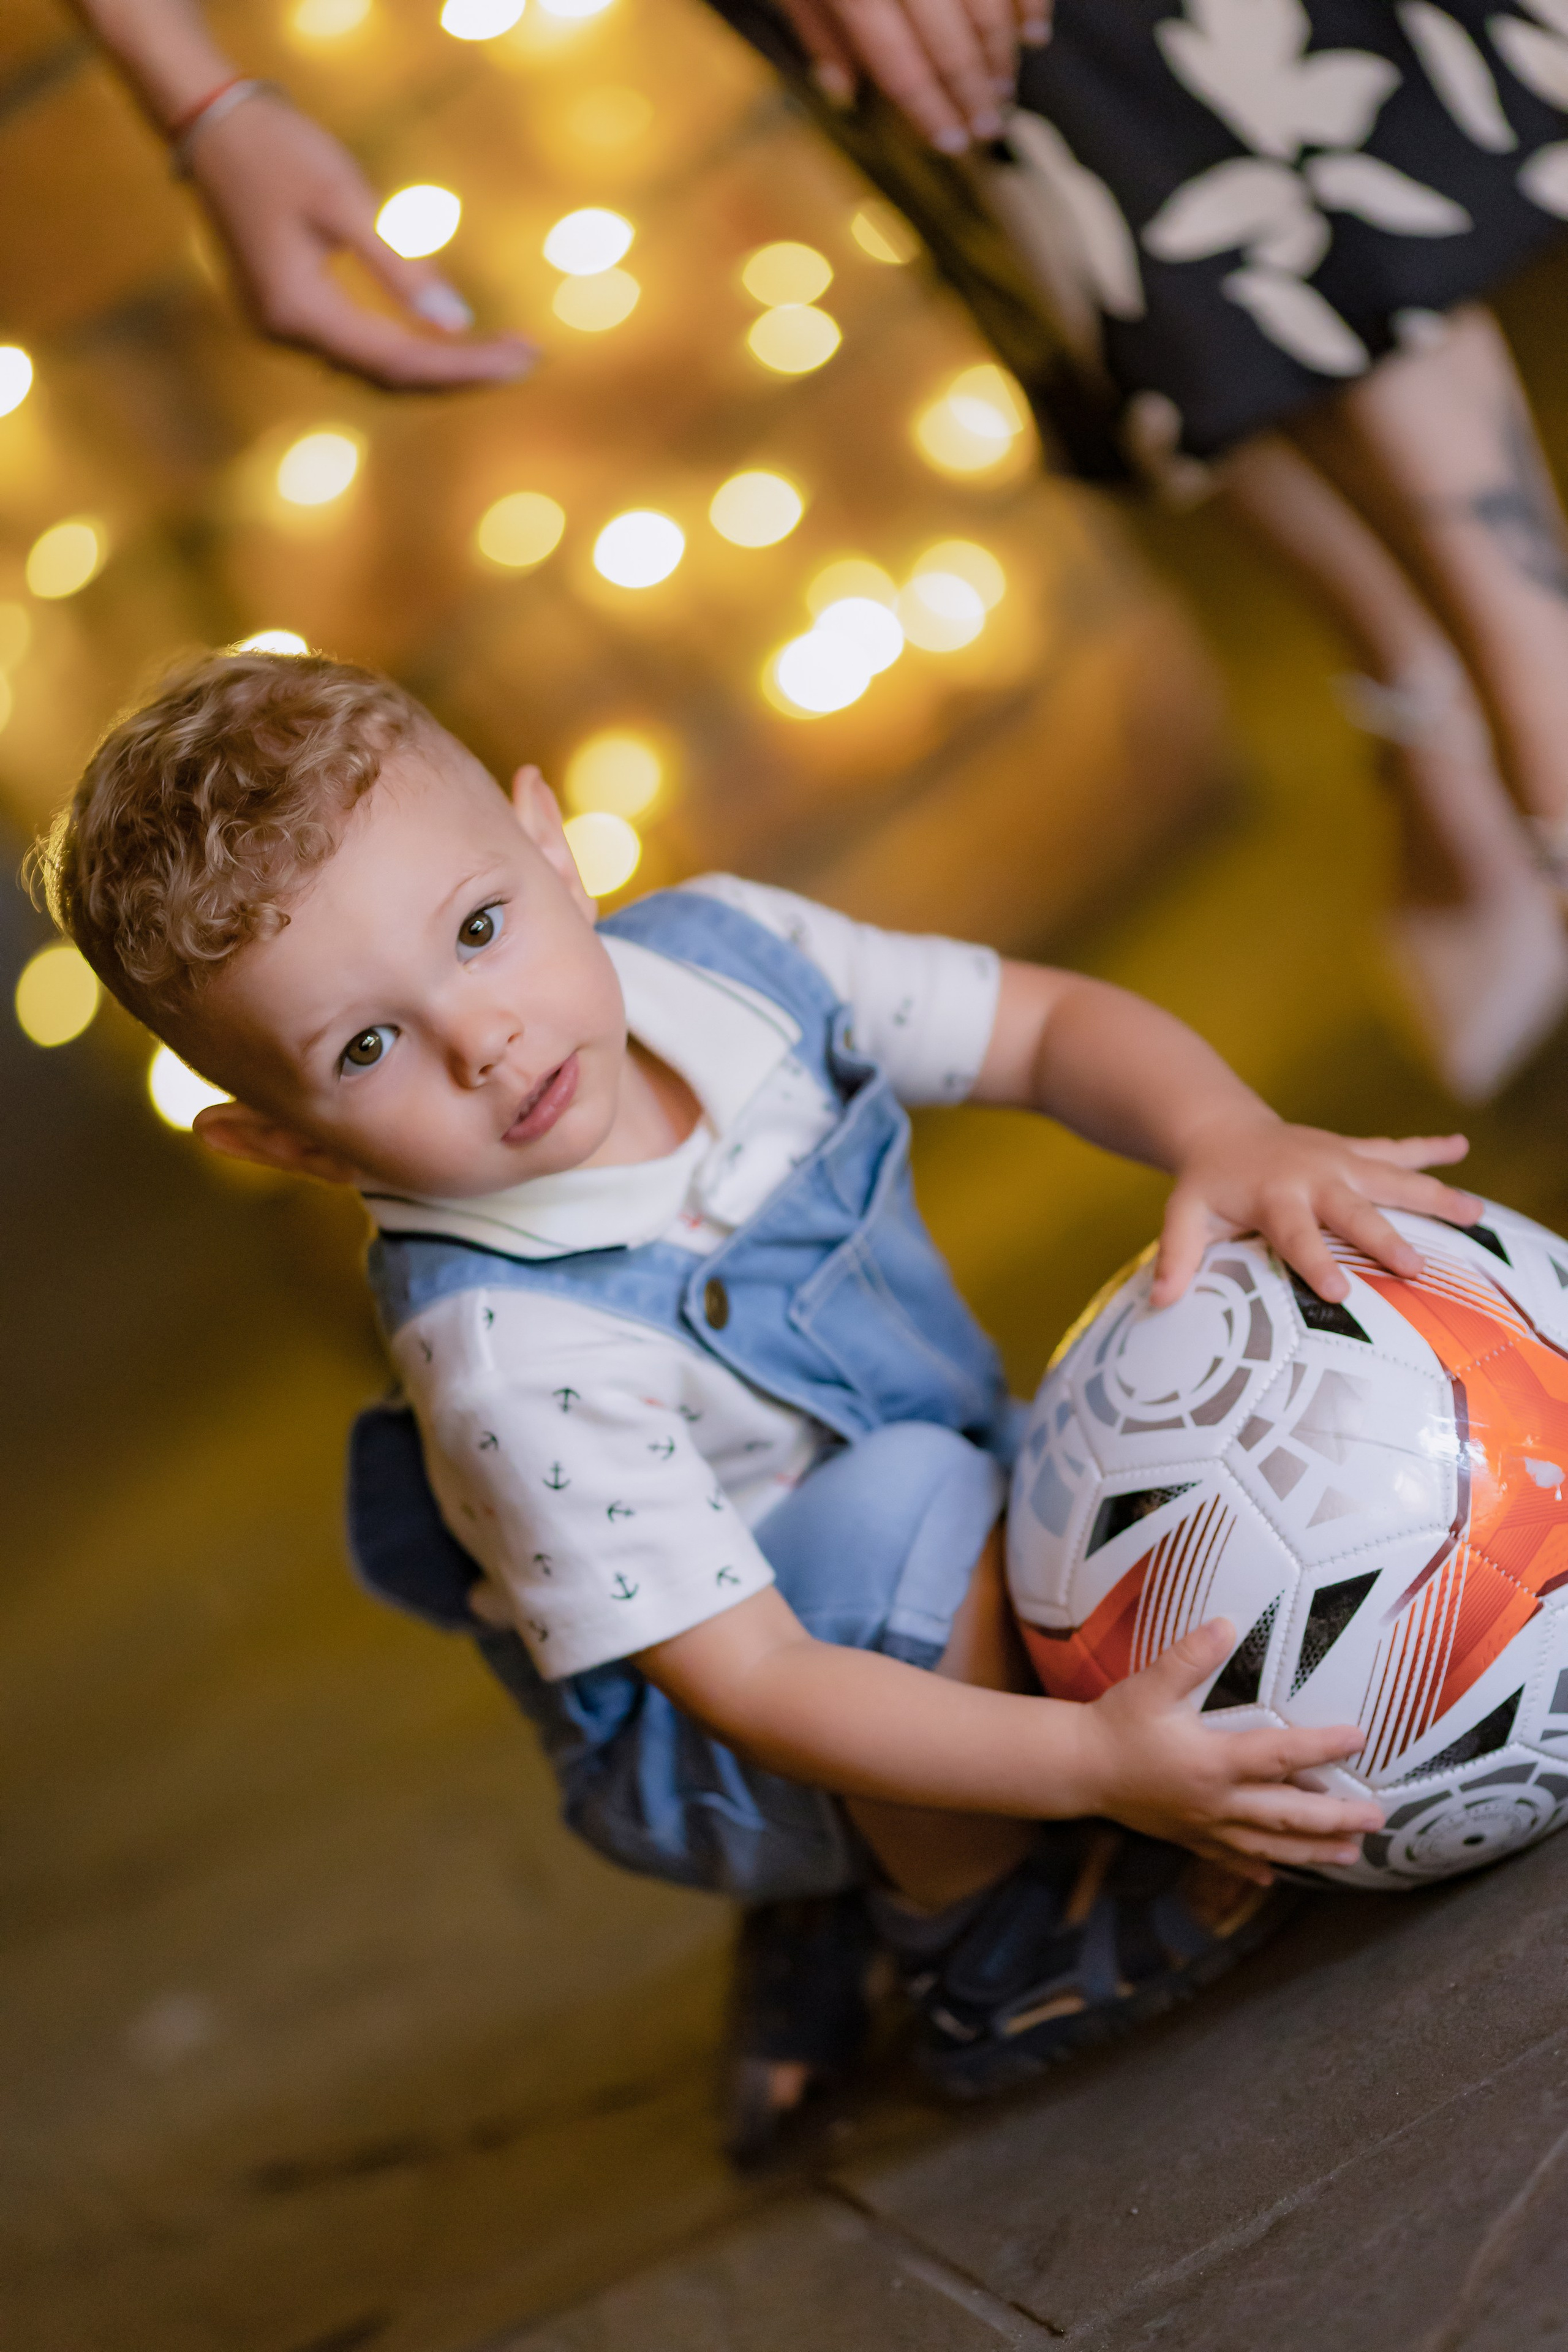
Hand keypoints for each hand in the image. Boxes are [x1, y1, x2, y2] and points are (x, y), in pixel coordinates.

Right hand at [186, 94, 536, 390]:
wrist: (210, 123)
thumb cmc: (278, 149)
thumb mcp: (345, 203)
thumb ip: (400, 270)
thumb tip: (457, 325)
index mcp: (300, 312)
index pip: (401, 363)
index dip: (466, 367)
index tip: (523, 358)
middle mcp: (286, 334)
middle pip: (390, 378)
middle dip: (460, 373)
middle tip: (525, 358)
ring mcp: (281, 328)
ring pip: (373, 370)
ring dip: (436, 368)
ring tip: (498, 357)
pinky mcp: (284, 312)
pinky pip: (356, 349)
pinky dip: (404, 352)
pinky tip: (444, 346)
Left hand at [777, 0, 1050, 153]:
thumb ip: (816, 25)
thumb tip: (841, 91)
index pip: (900, 64)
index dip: (930, 111)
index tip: (954, 144)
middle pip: (949, 42)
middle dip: (973, 92)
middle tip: (991, 129)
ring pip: (986, 6)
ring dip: (1001, 53)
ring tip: (1004, 88)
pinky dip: (1028, 1)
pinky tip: (1034, 32)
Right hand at [1079, 1620, 1381, 1883]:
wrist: (1077, 1768)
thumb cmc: (1115, 1724)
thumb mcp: (1151, 1684)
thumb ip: (1190, 1656)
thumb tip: (1226, 1623)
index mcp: (1213, 1763)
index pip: (1280, 1755)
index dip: (1321, 1747)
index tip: (1359, 1739)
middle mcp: (1217, 1802)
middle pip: (1288, 1815)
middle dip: (1337, 1819)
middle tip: (1377, 1820)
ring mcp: (1204, 1825)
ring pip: (1270, 1846)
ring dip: (1314, 1851)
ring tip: (1352, 1855)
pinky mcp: (1188, 1837)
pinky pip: (1232, 1858)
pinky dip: (1259, 1868)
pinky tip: (1276, 1877)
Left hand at [1151, 1115, 1480, 1307]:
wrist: (1221, 1129)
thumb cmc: (1207, 1185)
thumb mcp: (1184, 1215)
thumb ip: (1176, 1256)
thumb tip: (1160, 1302)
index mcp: (1274, 1197)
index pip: (1297, 1235)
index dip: (1316, 1262)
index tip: (1339, 1294)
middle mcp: (1313, 1175)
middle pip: (1354, 1210)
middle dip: (1385, 1238)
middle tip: (1416, 1268)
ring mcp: (1339, 1159)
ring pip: (1391, 1175)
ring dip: (1432, 1192)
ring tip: (1474, 1211)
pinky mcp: (1353, 1150)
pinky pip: (1395, 1148)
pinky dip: (1430, 1146)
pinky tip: (1463, 1147)